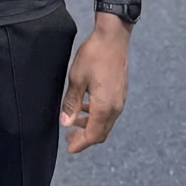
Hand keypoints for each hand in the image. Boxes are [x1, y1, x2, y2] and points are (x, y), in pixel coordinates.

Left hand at [59, 12, 131, 153]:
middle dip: (85, 138)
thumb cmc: (94, 55)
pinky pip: (109, 111)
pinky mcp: (120, 91)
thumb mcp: (77, 79)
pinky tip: (85, 106)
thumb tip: (65, 123)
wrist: (113, 36)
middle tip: (69, 138)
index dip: (80, 144)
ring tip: (73, 122)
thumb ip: (71, 103)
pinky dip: (96, 115)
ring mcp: (120, 99)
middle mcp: (116, 107)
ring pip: (105, 122)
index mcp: (105, 107)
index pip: (93, 135)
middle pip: (101, 132)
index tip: (69, 148)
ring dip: (90, 125)